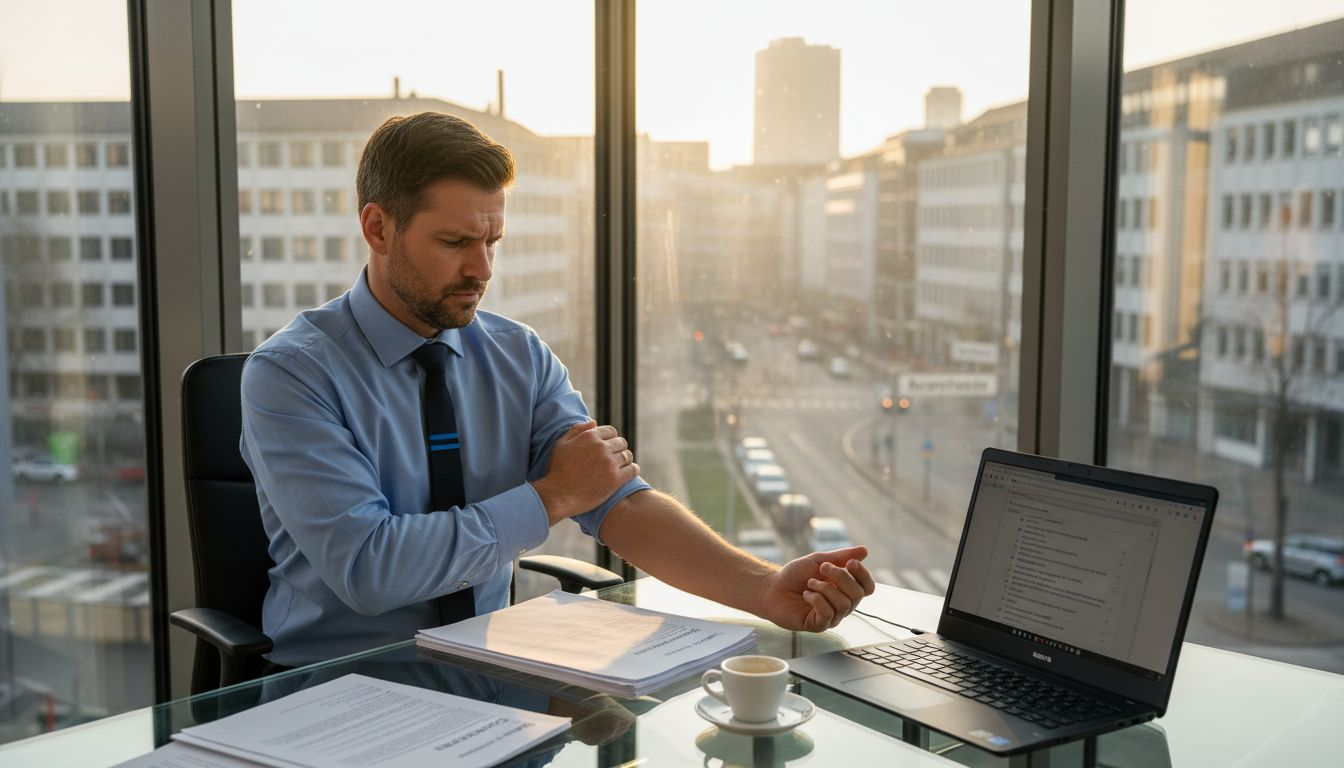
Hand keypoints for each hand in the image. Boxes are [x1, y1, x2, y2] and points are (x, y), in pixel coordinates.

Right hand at [533, 420, 639, 524]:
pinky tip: (627, 474)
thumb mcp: (561, 444)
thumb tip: (594, 422)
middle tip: (613, 458)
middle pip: (621, 442)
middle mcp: (601, 447)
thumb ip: (577, 430)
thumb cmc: (557, 470)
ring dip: (625, 460)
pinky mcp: (615, 480)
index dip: (610, 439)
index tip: (608, 447)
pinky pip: (633, 470)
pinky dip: (632, 470)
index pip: (611, 431)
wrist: (557, 496)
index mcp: (589, 437)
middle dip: (618, 449)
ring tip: (619, 467)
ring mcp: (609, 463)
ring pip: (628, 455)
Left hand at [759, 546, 874, 631]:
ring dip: (825, 588)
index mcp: (845, 589)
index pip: (867, 587)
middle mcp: (842, 605)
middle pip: (857, 595)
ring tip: (810, 583)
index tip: (850, 563)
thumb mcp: (819, 561)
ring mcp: (831, 617)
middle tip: (822, 568)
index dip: (863, 575)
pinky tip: (806, 595)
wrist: (772, 587)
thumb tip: (865, 550)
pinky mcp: (818, 626)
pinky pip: (828, 614)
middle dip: (841, 578)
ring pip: (843, 604)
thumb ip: (841, 557)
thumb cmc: (795, 575)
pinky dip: (816, 600)